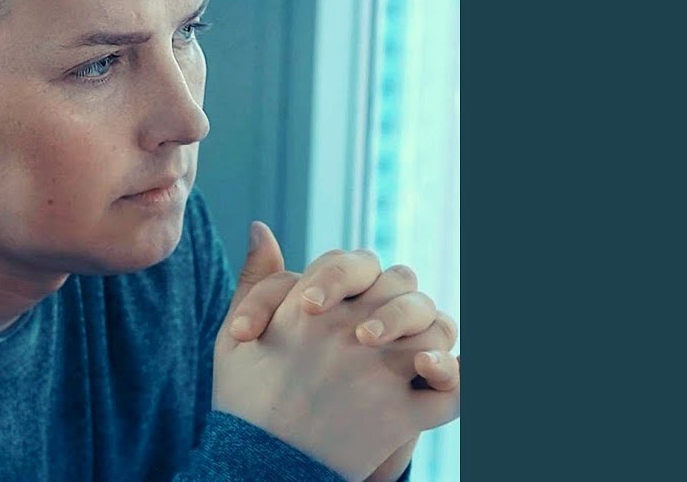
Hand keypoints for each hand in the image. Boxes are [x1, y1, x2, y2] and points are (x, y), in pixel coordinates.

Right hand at [214, 222, 459, 481]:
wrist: (256, 469)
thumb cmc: (243, 402)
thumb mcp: (233, 337)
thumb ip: (256, 279)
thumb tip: (262, 227)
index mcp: (307, 307)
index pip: (354, 263)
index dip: (353, 276)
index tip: (336, 303)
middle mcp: (348, 331)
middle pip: (402, 286)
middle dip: (398, 298)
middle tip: (380, 325)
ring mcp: (379, 372)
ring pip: (434, 331)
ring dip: (429, 337)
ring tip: (411, 353)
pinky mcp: (399, 415)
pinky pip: (451, 391)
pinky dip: (453, 383)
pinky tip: (434, 378)